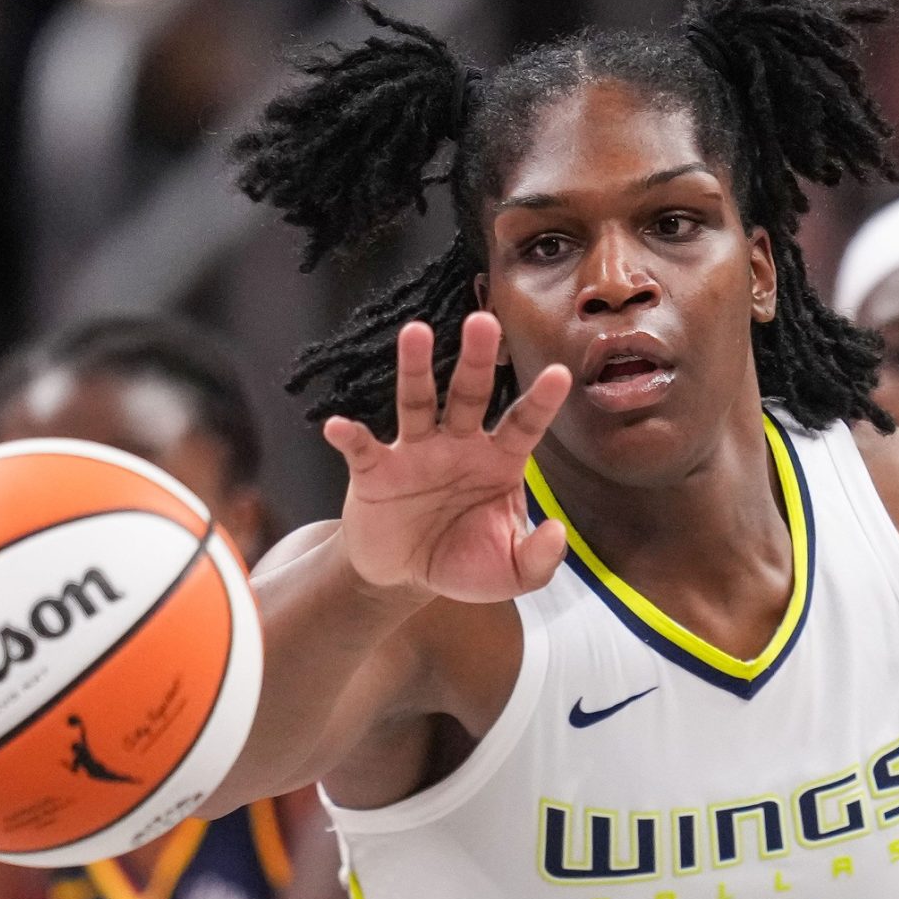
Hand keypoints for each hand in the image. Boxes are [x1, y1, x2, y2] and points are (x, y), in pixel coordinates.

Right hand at [323, 314, 571, 603]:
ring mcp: (415, 452)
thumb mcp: (509, 571)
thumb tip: (557, 531)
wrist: (404, 577)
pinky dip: (350, 436)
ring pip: (417, 402)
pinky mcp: (375, 471)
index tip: (558, 374)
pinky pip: (363, 449)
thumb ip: (538, 558)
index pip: (523, 424)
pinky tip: (339, 426)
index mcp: (498, 461)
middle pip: (469, 394)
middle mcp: (458, 445)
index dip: (540, 401)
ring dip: (414, 368)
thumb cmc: (463, 561)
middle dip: (476, 359)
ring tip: (416, 332)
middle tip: (483, 321)